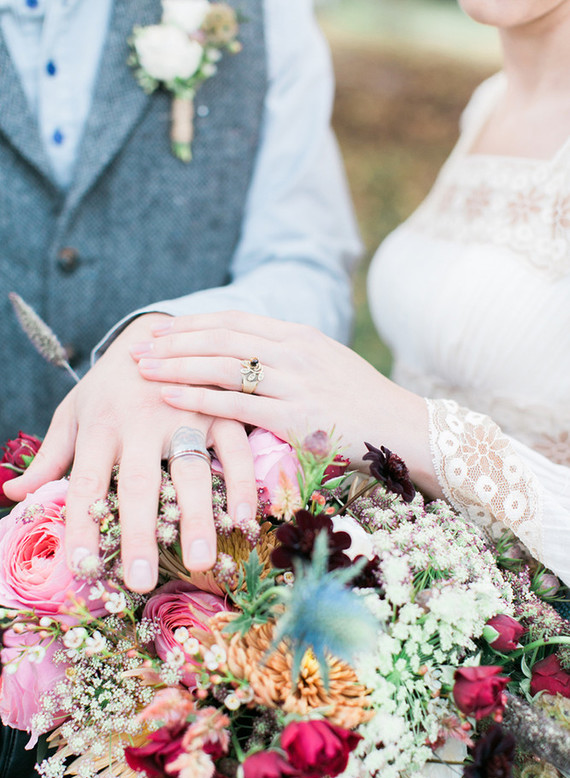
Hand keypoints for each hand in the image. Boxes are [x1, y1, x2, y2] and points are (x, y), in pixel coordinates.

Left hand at [4, 314, 257, 592]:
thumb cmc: (110, 385)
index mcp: (100, 427)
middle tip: (141, 580)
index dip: (82, 526)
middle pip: (137, 484)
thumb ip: (51, 455)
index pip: (86, 484)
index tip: (83, 568)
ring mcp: (184, 414)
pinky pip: (233, 452)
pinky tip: (244, 521)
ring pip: (190, 471)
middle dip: (140, 534)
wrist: (156, 333)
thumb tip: (13, 494)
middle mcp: (140, 423)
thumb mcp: (74, 412)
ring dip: (197, 518)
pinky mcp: (219, 410)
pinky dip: (240, 486)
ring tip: (202, 561)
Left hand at [132, 311, 439, 494]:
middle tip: (138, 347)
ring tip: (143, 369)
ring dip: (177, 365)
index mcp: (300, 336)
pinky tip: (170, 397)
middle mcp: (295, 352)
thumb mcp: (328, 365)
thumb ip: (291, 357)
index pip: (235, 322)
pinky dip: (198, 398)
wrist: (404, 428)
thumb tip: (253, 358)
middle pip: (221, 338)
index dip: (194, 324)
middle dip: (175, 341)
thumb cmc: (364, 403)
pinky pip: (236, 405)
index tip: (162, 329)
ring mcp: (295, 383)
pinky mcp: (295, 418)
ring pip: (223, 366)